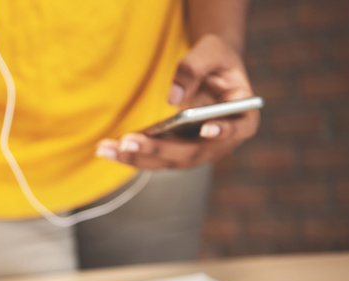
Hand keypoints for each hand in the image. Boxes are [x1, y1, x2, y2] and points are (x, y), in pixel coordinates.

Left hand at [97, 34, 259, 168]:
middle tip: (128, 142)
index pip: (238, 129)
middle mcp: (220, 142)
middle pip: (190, 152)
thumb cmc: (216, 61)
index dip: (224, 132)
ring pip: (166, 161)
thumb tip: (172, 98)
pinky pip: (153, 158)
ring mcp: (197, 152)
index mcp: (243, 117)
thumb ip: (194, 68)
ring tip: (106, 148)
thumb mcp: (211, 52)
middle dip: (157, 149)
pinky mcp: (176, 153)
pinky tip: (106, 149)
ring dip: (134, 157)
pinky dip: (130, 155)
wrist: (211, 72)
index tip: (207, 128)